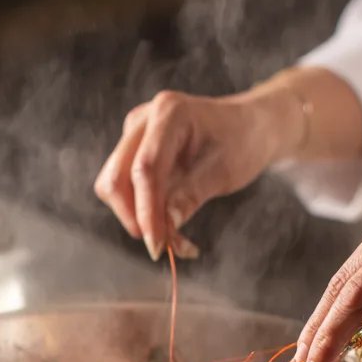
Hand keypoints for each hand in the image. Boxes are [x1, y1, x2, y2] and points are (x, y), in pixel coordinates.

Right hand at [94, 89, 287, 260]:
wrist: (248, 126)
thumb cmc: (242, 142)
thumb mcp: (224, 170)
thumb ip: (192, 195)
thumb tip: (166, 225)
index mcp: (169, 113)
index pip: (144, 168)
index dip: (146, 211)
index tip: (157, 245)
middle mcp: (143, 120)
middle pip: (116, 177)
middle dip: (134, 217)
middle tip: (163, 247)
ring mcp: (134, 135)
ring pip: (113, 186)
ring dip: (136, 218)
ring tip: (174, 240)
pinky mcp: (133, 152)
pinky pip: (125, 189)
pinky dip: (141, 213)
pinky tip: (169, 227)